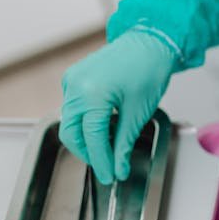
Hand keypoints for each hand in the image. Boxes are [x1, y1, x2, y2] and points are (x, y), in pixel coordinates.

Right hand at [59, 31, 177, 183]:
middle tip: (106, 167)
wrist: (148, 43)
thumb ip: (123, 144)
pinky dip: (84, 122)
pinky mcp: (73, 78)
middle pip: (72, 133)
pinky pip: (73, 108)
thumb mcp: (138, 114)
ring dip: (85, 139)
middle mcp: (75, 86)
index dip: (101, 161)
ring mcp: (71, 81)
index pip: (91, 138)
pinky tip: (101, 129)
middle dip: (88, 153)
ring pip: (70, 122)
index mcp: (92, 94)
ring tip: (106, 149)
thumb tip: (118, 168)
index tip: (109, 176)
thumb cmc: (148, 71)